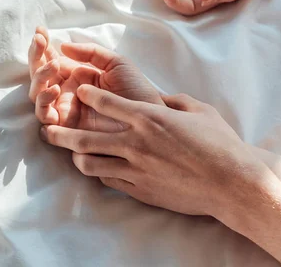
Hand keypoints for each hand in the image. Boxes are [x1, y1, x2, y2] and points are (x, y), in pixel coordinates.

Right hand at [28, 27, 163, 131]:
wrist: (149, 117)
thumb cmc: (136, 90)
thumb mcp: (115, 63)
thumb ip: (91, 52)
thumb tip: (62, 45)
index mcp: (76, 76)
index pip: (52, 59)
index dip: (43, 45)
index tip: (40, 30)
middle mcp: (67, 93)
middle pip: (40, 75)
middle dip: (36, 57)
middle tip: (40, 42)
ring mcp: (65, 111)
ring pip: (37, 94)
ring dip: (40, 78)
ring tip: (53, 66)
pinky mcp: (66, 129)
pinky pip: (45, 117)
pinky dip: (43, 102)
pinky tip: (54, 89)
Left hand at [40, 86, 266, 216]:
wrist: (232, 183)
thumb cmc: (220, 142)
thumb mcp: (197, 110)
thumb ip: (172, 101)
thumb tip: (158, 98)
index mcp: (148, 117)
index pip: (105, 102)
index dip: (87, 94)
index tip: (78, 90)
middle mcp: (135, 142)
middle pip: (84, 138)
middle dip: (60, 132)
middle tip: (47, 129)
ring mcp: (136, 168)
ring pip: (90, 163)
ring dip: (74, 157)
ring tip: (67, 153)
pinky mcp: (140, 189)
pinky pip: (109, 180)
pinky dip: (99, 173)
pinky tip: (96, 169)